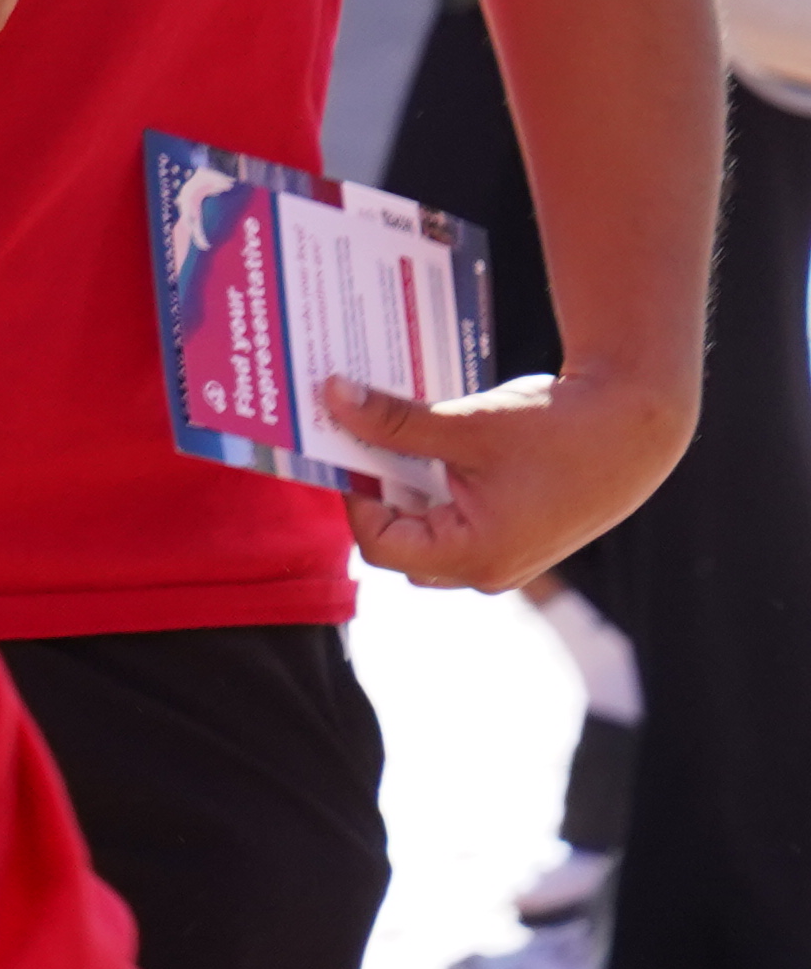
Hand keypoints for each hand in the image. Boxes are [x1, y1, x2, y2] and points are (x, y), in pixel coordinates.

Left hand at [328, 362, 699, 592]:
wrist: (638, 426)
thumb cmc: (559, 431)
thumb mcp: (467, 424)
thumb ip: (393, 421)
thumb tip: (331, 398)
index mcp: (476, 556)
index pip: (380, 545)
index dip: (353, 496)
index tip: (347, 449)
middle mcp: (490, 570)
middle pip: (401, 546)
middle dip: (377, 496)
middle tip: (362, 444)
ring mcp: (507, 558)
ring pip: (428, 535)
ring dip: (406, 492)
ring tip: (393, 441)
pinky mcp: (519, 537)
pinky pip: (458, 523)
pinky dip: (437, 490)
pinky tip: (432, 447)